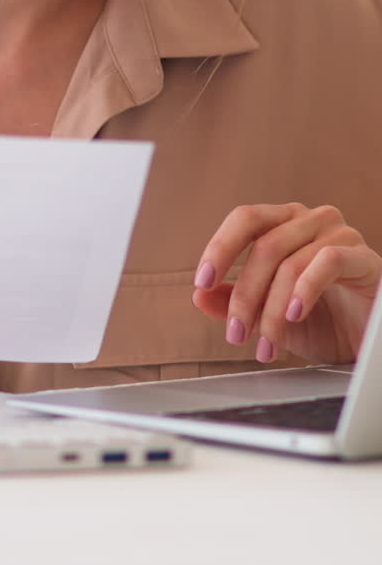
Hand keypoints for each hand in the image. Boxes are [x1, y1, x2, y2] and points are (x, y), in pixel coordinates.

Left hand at [192, 203, 381, 364]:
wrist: (365, 341)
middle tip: (236, 334)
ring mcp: (340, 234)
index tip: (203, 282)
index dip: (220, 247)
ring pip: (291, 262)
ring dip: (272, 310)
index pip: (245, 218)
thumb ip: (234, 301)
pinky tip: (295, 316)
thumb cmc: (322, 320)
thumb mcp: (268, 314)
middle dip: (245, 296)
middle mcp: (311, 220)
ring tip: (266, 346)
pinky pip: (328, 262)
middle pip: (265, 246)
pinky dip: (305, 290)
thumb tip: (199, 296)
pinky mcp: (363, 257)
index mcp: (284, 222)